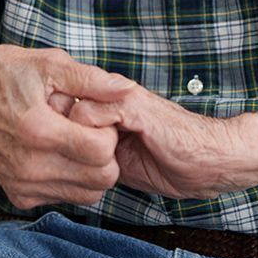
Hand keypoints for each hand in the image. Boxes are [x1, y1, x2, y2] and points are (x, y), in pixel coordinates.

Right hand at [0, 45, 135, 207]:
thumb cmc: (3, 74)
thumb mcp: (47, 64)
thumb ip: (91, 79)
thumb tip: (128, 90)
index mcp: (38, 131)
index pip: (102, 152)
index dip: (108, 132)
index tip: (95, 116)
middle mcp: (29, 166)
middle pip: (102, 179)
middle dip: (106, 154)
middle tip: (88, 129)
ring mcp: (23, 185)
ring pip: (89, 194)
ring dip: (92, 170)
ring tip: (74, 140)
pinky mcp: (19, 196)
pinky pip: (66, 198)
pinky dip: (72, 179)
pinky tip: (58, 154)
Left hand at [65, 81, 257, 199]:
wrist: (211, 160)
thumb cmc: (172, 162)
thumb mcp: (123, 161)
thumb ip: (96, 154)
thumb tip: (64, 162)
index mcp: (111, 107)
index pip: (65, 108)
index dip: (50, 131)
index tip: (46, 154)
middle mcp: (113, 96)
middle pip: (60, 104)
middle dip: (53, 132)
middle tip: (52, 157)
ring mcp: (121, 98)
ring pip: (69, 108)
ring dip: (66, 137)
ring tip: (70, 160)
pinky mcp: (131, 106)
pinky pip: (89, 114)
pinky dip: (83, 137)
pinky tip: (90, 158)